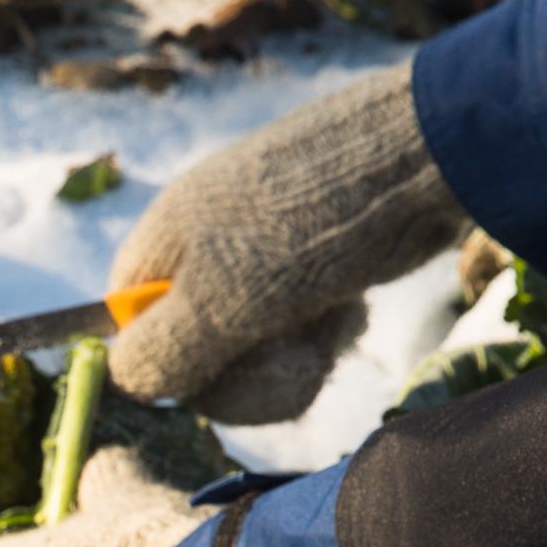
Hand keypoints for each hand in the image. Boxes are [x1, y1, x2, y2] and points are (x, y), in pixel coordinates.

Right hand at [109, 66, 461, 425]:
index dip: (159, 360)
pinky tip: (347, 313)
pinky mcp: (312, 271)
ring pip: (249, 349)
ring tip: (326, 326)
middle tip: (288, 358)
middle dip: (243, 371)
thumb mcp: (217, 301)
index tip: (204, 374)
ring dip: (289, 359)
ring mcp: (261, 260)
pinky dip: (321, 336)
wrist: (422, 165)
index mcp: (166, 241)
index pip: (127, 320)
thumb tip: (124, 382)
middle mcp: (206, 249)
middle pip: (191, 348)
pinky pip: (294, 332)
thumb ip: (161, 350)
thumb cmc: (303, 229)